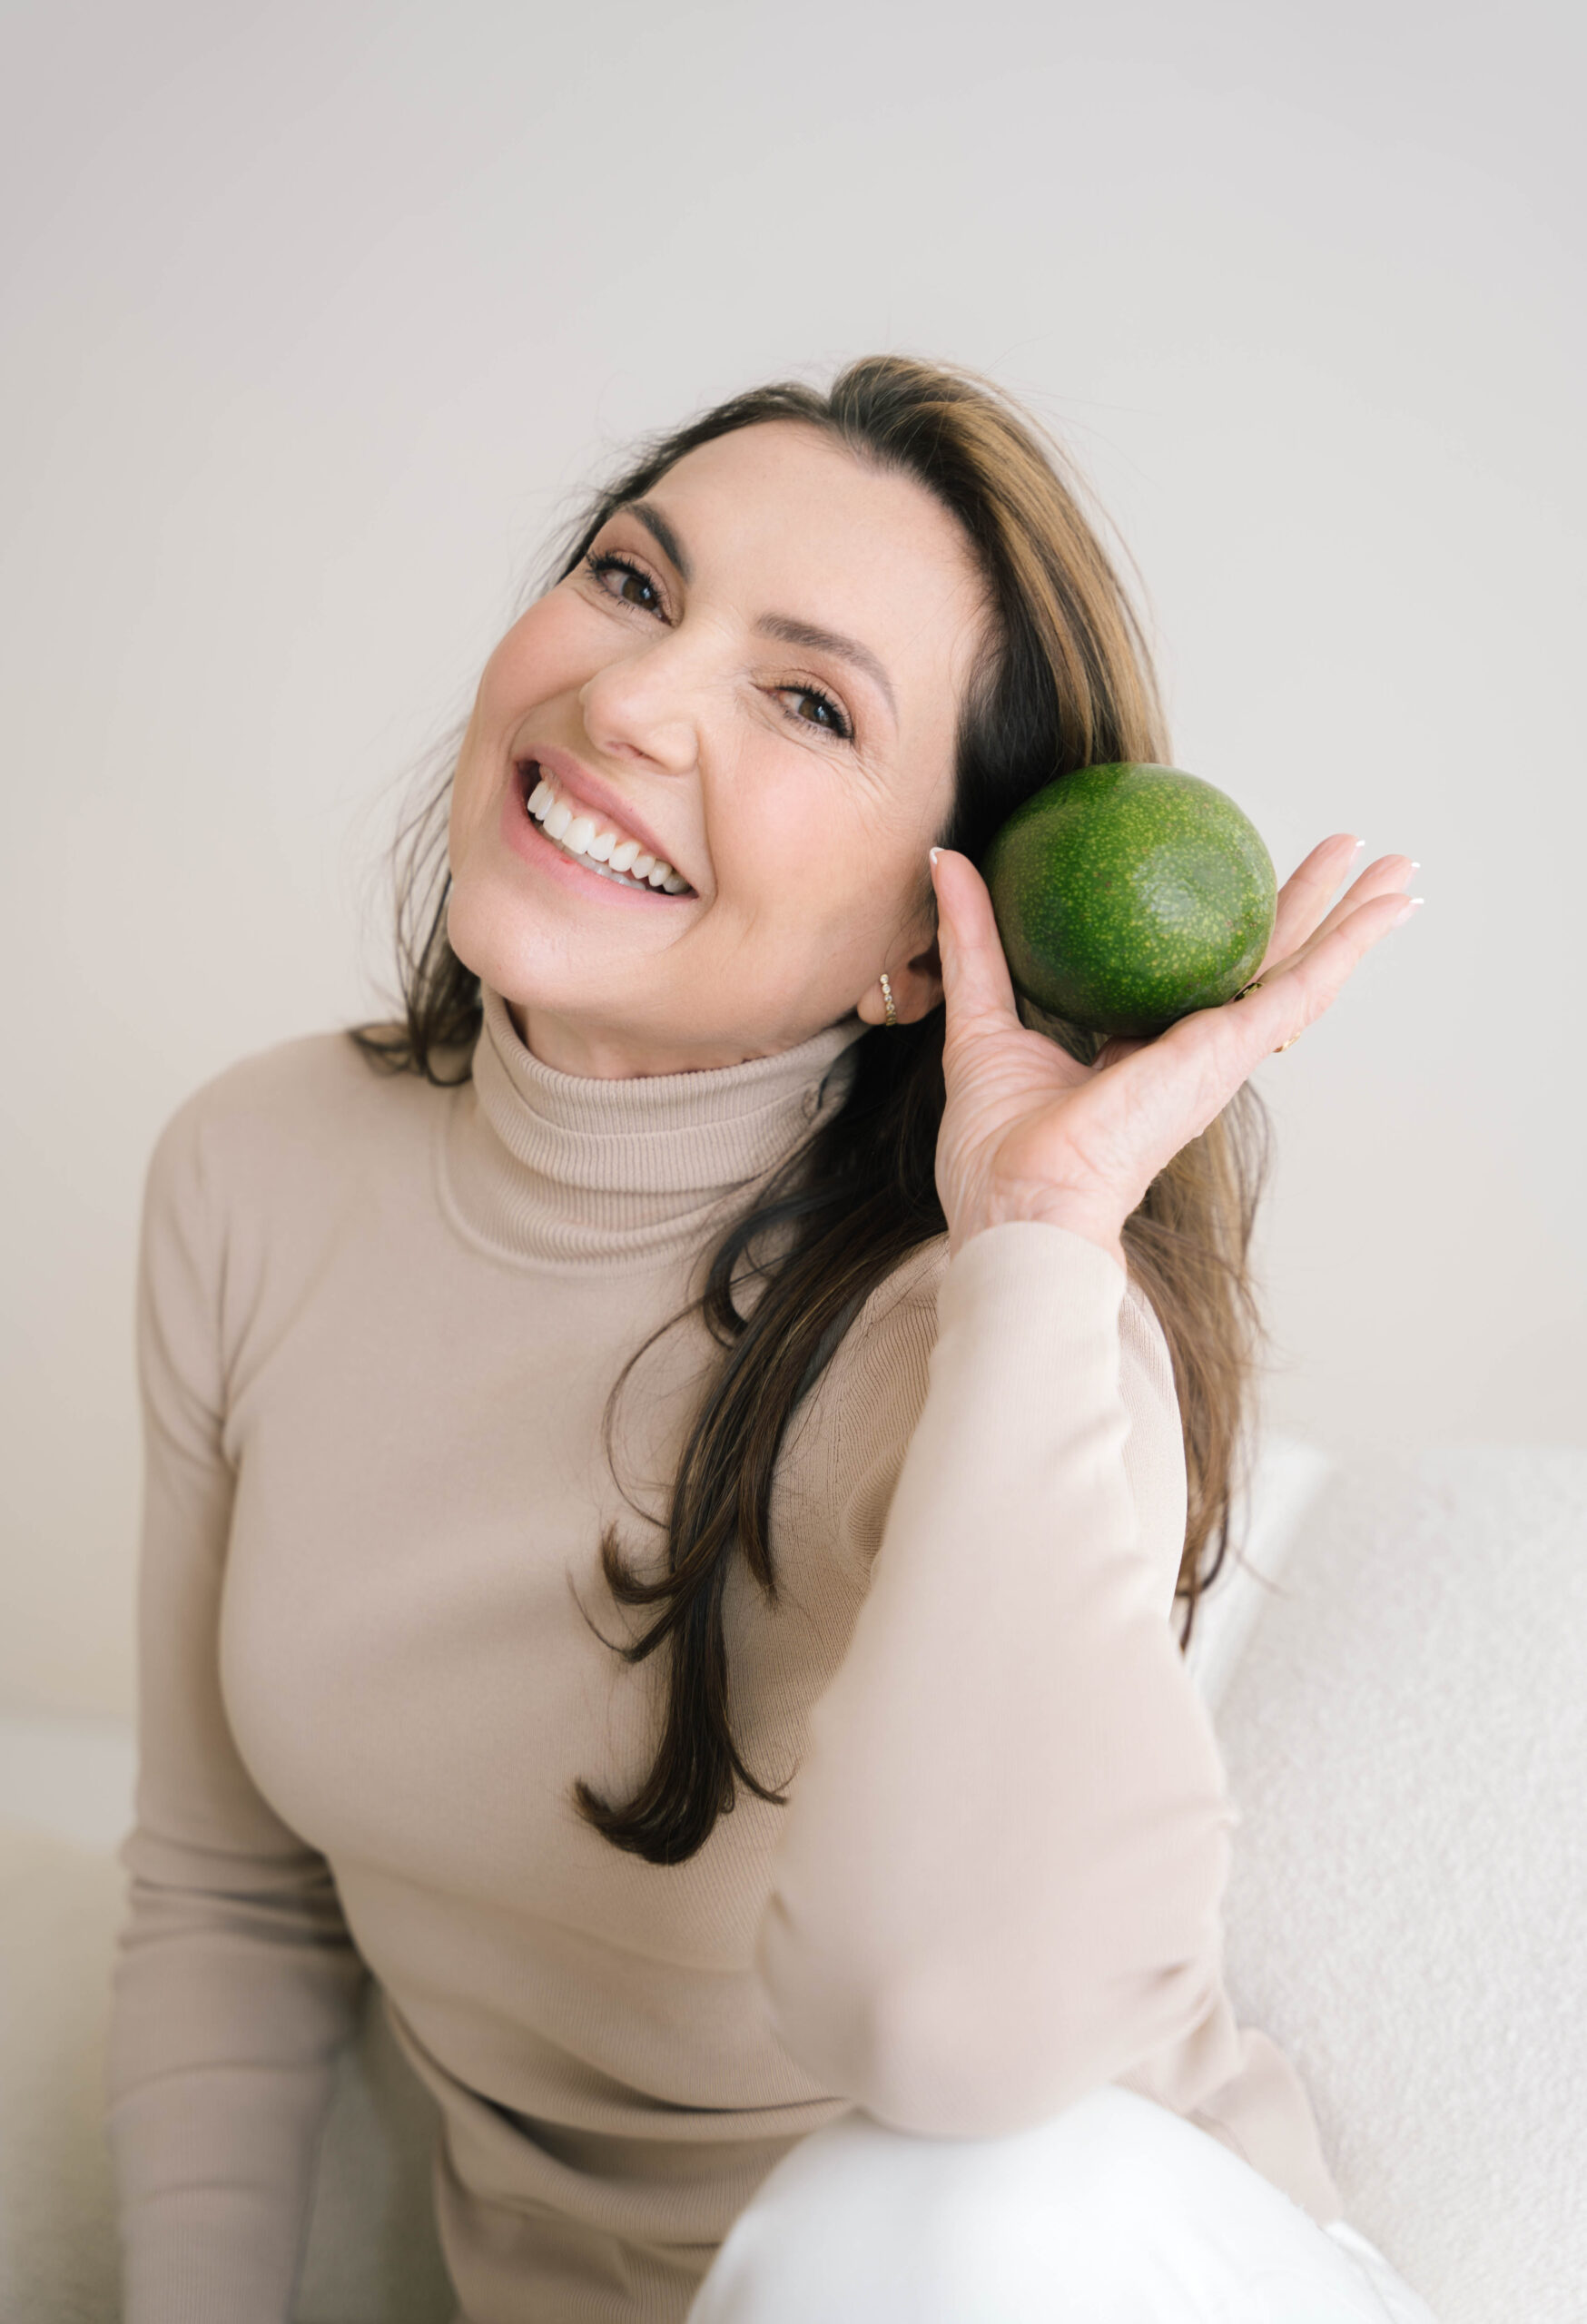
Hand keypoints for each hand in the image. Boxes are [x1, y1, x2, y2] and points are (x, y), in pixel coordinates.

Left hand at [930, 834, 1419, 1269]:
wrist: (1022, 1202)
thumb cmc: (997, 1146)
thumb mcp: (982, 1017)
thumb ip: (975, 938)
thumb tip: (948, 860)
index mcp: (1142, 1051)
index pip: (1193, 977)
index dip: (1221, 929)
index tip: (1235, 877)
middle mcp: (1192, 1052)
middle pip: (1261, 964)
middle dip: (1306, 911)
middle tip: (1345, 854)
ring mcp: (1219, 1055)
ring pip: (1301, 973)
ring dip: (1353, 919)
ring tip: (1400, 870)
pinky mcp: (1232, 1054)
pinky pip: (1304, 989)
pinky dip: (1352, 945)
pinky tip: (1390, 908)